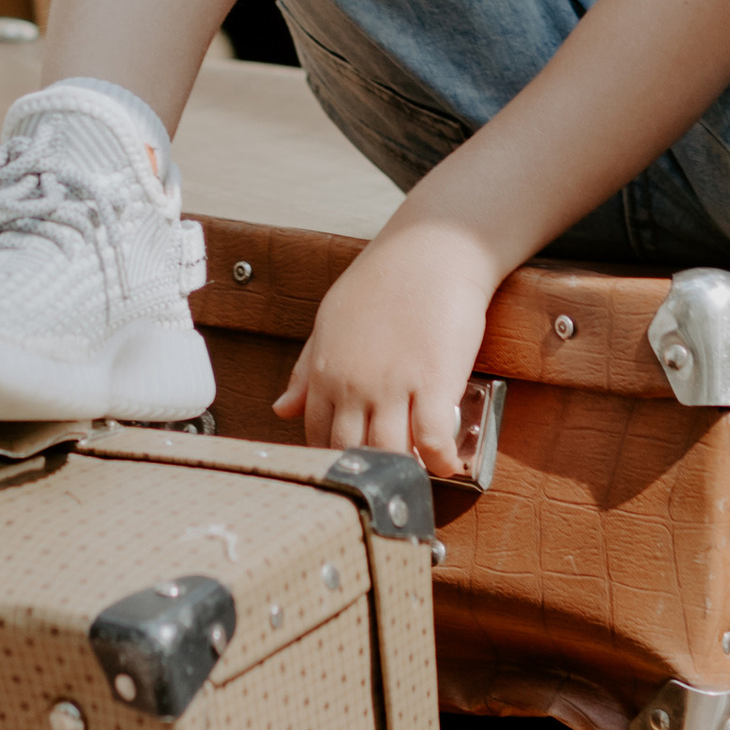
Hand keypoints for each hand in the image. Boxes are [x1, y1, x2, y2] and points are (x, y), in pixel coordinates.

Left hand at [273, 220, 501, 477]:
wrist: (431, 250)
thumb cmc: (383, 281)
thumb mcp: (330, 321)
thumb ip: (306, 369)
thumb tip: (281, 409)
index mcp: (326, 371)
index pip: (318, 435)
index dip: (336, 457)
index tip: (354, 464)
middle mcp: (355, 384)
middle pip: (352, 452)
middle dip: (367, 472)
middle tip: (386, 479)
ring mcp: (394, 385)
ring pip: (390, 454)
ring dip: (404, 471)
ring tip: (417, 473)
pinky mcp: (434, 381)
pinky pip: (434, 440)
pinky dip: (441, 460)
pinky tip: (448, 461)